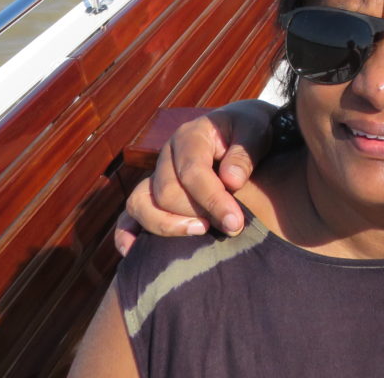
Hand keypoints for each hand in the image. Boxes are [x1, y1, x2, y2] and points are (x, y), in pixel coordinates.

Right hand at [115, 101, 274, 254]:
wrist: (242, 130)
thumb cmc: (250, 131)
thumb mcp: (256, 132)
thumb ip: (245, 154)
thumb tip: (230, 181)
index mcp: (190, 135)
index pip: (192, 171)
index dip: (212, 199)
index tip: (235, 222)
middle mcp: (167, 155)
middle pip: (166, 192)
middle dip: (197, 213)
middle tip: (231, 227)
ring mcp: (156, 175)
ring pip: (141, 204)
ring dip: (167, 226)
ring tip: (201, 233)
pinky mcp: (152, 193)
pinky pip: (129, 214)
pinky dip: (127, 233)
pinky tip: (134, 253)